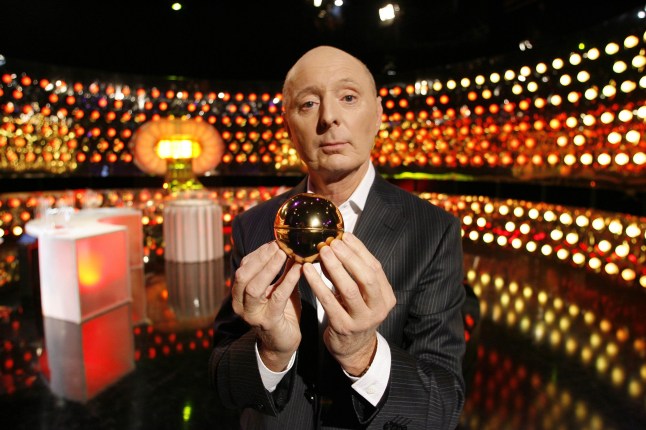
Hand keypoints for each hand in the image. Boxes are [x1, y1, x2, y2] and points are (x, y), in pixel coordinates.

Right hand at [231, 241, 302, 370]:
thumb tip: (291, 247)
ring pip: (254, 287)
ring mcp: (252, 314)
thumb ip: (281, 271)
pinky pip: (277, 298)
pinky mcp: (268, 321)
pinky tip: (298, 269)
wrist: (282, 343)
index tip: (275, 241)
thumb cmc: (281, 313)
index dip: (259, 253)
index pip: (244, 267)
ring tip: (285, 254)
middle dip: (261, 258)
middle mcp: (240, 304)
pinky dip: (287, 281)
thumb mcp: (278, 288)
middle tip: (279, 245)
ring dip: (270, 268)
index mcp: (240, 293)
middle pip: (244, 275)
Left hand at [303, 232, 395, 375]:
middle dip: (349, 257)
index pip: (375, 267)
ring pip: (349, 289)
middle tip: (332, 242)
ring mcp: (361, 319)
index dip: (359, 250)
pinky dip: (317, 284)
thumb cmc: (355, 314)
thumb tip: (336, 244)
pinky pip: (329, 302)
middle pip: (366, 277)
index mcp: (386, 296)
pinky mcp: (343, 327)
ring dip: (334, 268)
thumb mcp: (362, 295)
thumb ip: (353, 273)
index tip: (344, 235)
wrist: (353, 349)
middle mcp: (378, 308)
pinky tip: (307, 271)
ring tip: (322, 252)